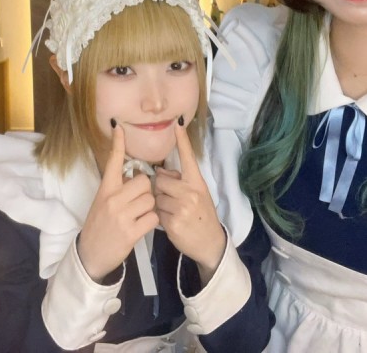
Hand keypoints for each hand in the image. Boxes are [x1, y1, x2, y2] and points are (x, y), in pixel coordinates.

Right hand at [77, 125, 158, 281]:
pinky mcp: (130, 232)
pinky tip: (141, 227)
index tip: (120, 127)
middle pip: (144, 182)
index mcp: (105, 189)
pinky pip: (153, 218)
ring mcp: (121, 216)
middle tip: (138, 203)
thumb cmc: (99, 226)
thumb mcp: (102, 203)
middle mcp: (112, 199)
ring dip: (150, 208)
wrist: (90, 254)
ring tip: (138, 217)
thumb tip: (134, 176)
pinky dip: (151, 222)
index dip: (118, 143)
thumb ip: (116, 189)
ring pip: (150, 200)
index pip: (113, 162)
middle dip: (146, 191)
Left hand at [155, 120, 225, 284]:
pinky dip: (160, 217)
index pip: (188, 158)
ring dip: (159, 204)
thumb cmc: (202, 215)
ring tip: (172, 212)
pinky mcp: (173, 222)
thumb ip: (182, 181)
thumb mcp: (199, 194)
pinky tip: (171, 222)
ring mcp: (182, 207)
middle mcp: (190, 192)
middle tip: (170, 199)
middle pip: (160, 180)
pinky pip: (156, 213)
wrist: (210, 243)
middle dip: (160, 189)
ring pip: (156, 197)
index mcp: (197, 182)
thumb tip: (162, 171)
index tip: (177, 124)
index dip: (182, 141)